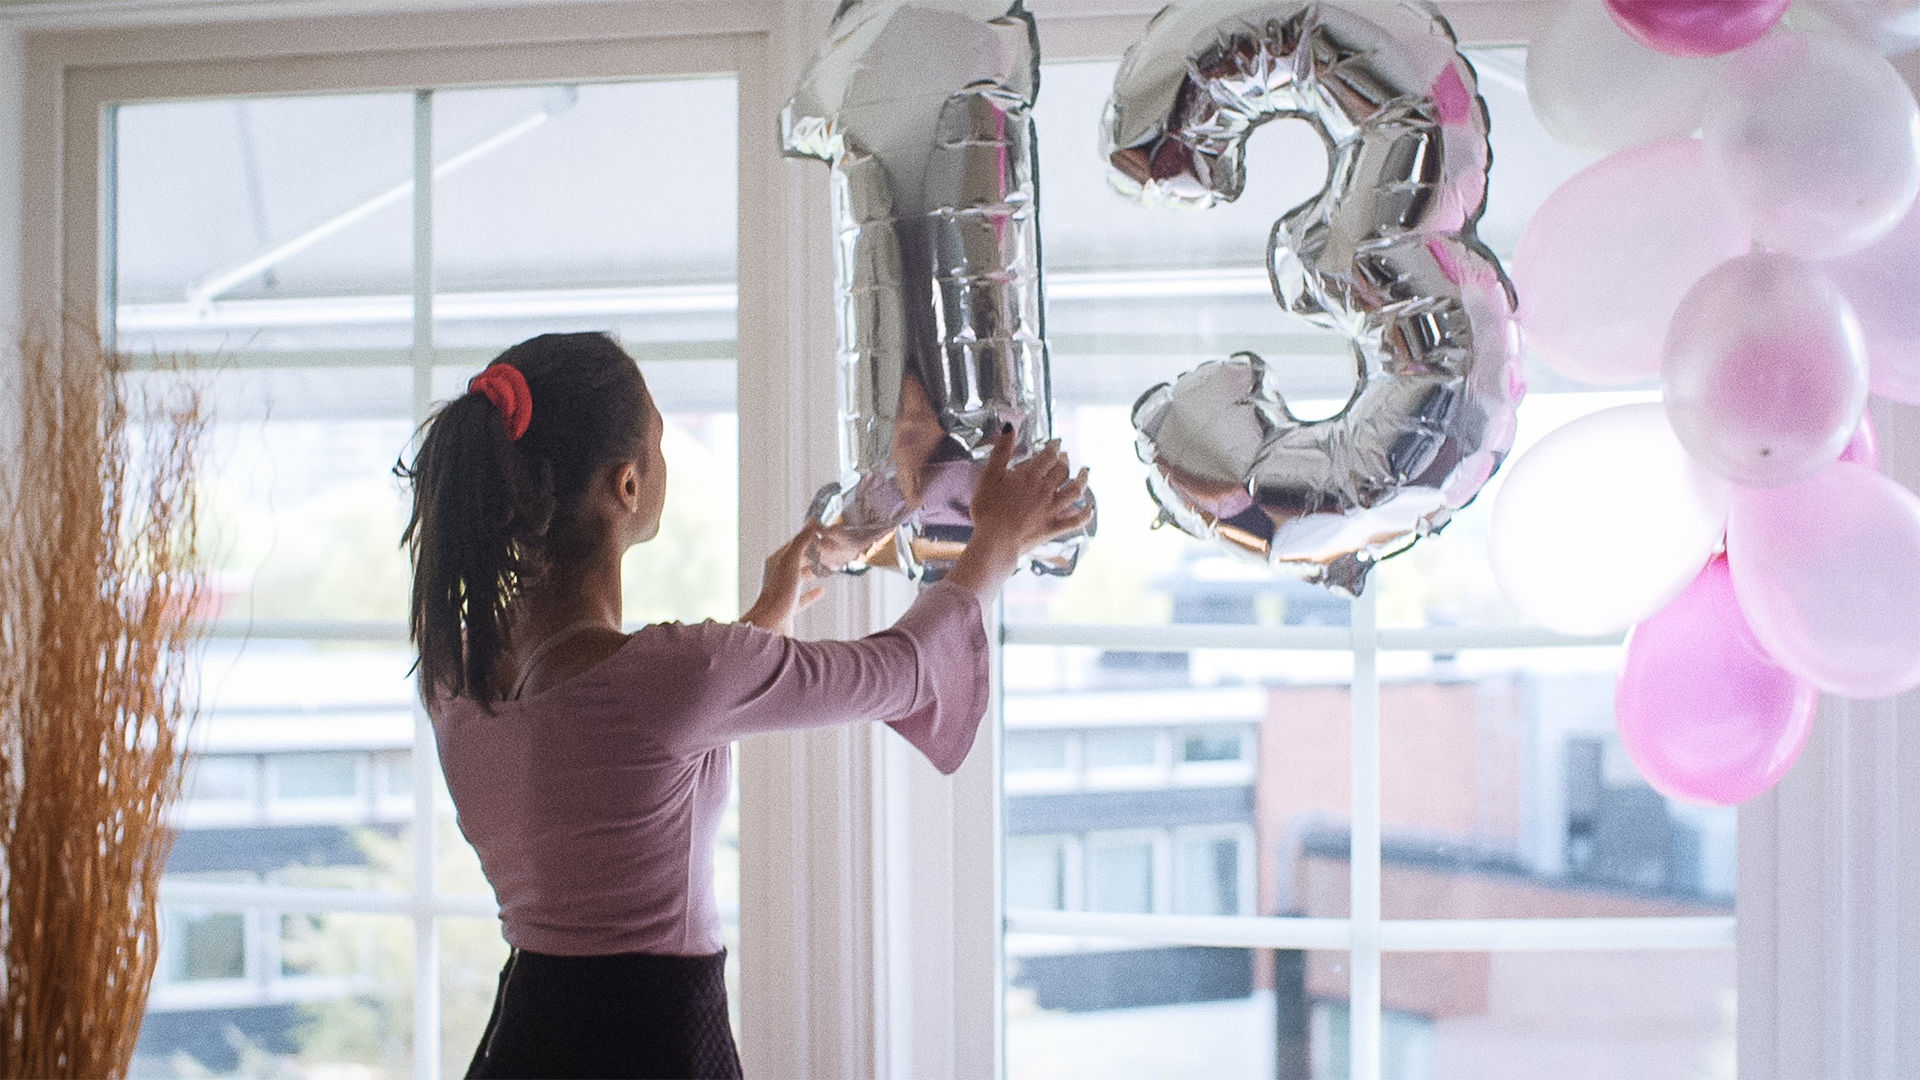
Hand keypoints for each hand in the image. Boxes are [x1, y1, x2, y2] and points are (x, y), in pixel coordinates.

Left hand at [741, 520, 828, 634]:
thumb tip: (812, 522)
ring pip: (802, 578)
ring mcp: (784, 592)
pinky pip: (803, 598)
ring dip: (814, 571)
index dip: (812, 538)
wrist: (771, 625)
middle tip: (833, 549)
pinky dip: (813, 593)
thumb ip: (802, 541)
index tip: (827, 534)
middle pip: (800, 560)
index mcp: (777, 561)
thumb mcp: (791, 562)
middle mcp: (778, 575)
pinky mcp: (789, 608)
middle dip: (815, 554)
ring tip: (830, 567)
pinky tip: (822, 590)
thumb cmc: (779, 593)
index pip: (797, 544)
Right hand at [946, 426, 1092, 600]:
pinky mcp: (1053, 527)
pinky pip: (1076, 520)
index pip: (1048, 455)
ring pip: (1075, 491)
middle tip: (1064, 456)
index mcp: (1030, 476)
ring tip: (1085, 472)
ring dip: (1082, 480)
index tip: (1057, 442)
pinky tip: (1091, 507)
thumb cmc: (988, 509)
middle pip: (1062, 470)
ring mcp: (1052, 509)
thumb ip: (1001, 452)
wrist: (995, 541)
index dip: (1054, 446)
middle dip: (1065, 460)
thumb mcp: (990, 476)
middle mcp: (1045, 490)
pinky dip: (1086, 513)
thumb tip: (1009, 427)